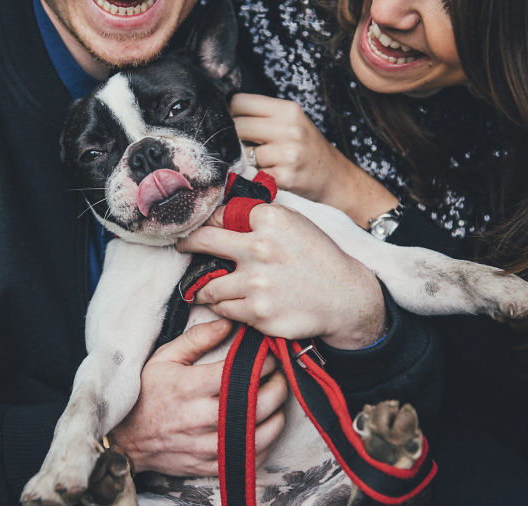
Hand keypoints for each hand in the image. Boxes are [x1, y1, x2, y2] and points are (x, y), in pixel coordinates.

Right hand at [110, 319, 286, 474]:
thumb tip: (228, 323)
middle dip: (276, 386)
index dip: (262, 363)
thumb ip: (197, 338)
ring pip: (257, 433)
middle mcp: (200, 417)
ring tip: (276, 400)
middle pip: (254, 403)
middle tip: (280, 375)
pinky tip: (264, 426)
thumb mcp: (164, 358)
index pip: (238, 373)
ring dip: (276, 415)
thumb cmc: (147, 393)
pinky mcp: (210, 464)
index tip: (269, 355)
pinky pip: (248, 457)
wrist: (127, 439)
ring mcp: (206, 445)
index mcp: (189, 387)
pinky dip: (264, 442)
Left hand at [176, 204, 385, 349]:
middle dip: (187, 244)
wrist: (344, 298)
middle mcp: (260, 247)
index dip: (210, 222)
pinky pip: (224, 309)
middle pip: (203, 241)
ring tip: (205, 288)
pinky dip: (224, 307)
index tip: (201, 229)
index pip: (221, 216)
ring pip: (209, 285)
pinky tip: (233, 303)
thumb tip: (222, 215)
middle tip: (182, 247)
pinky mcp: (258, 312)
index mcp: (270, 219)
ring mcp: (257, 282)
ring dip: (205, 288)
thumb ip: (260, 217)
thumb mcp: (294, 224)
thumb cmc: (318, 258)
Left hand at [231, 93, 397, 226]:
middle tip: (242, 145)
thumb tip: (223, 113)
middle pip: (236, 125)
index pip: (239, 101)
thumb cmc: (307, 149)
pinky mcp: (284, 177)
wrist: (335, 178)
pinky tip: (261, 175)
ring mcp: (287, 154)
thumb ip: (263, 115)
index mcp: (288, 110)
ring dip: (242, 159)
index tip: (233, 123)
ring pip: (242, 152)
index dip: (230, 113)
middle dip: (232, 137)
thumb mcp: (292, 122)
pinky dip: (250, 176)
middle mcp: (289, 129)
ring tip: (256, 162)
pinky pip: (251, 174)